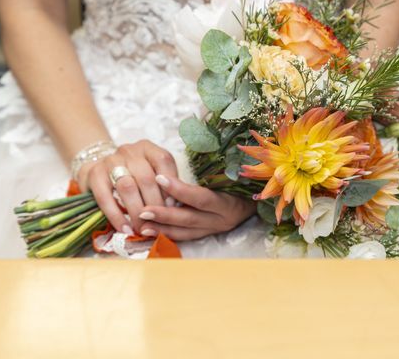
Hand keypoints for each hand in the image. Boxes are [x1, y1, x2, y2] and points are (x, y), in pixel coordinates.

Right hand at [81, 140, 177, 234]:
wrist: (97, 169)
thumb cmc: (131, 176)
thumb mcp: (150, 172)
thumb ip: (163, 186)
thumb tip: (176, 210)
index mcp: (147, 148)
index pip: (164, 160)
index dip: (170, 184)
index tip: (173, 206)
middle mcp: (129, 151)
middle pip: (146, 178)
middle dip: (155, 205)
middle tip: (159, 225)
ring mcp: (110, 161)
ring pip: (127, 187)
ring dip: (136, 211)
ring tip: (143, 229)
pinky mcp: (94, 174)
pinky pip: (105, 198)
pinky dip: (116, 216)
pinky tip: (125, 229)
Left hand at [136, 174, 256, 240]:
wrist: (255, 200)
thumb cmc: (239, 180)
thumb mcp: (229, 175)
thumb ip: (207, 171)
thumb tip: (179, 161)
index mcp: (228, 202)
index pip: (201, 198)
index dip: (179, 189)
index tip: (159, 178)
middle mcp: (222, 219)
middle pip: (190, 219)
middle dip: (165, 216)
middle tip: (143, 210)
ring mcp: (215, 229)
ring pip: (186, 233)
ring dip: (163, 230)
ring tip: (143, 226)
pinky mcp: (208, 235)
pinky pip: (186, 238)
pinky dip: (168, 236)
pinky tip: (153, 234)